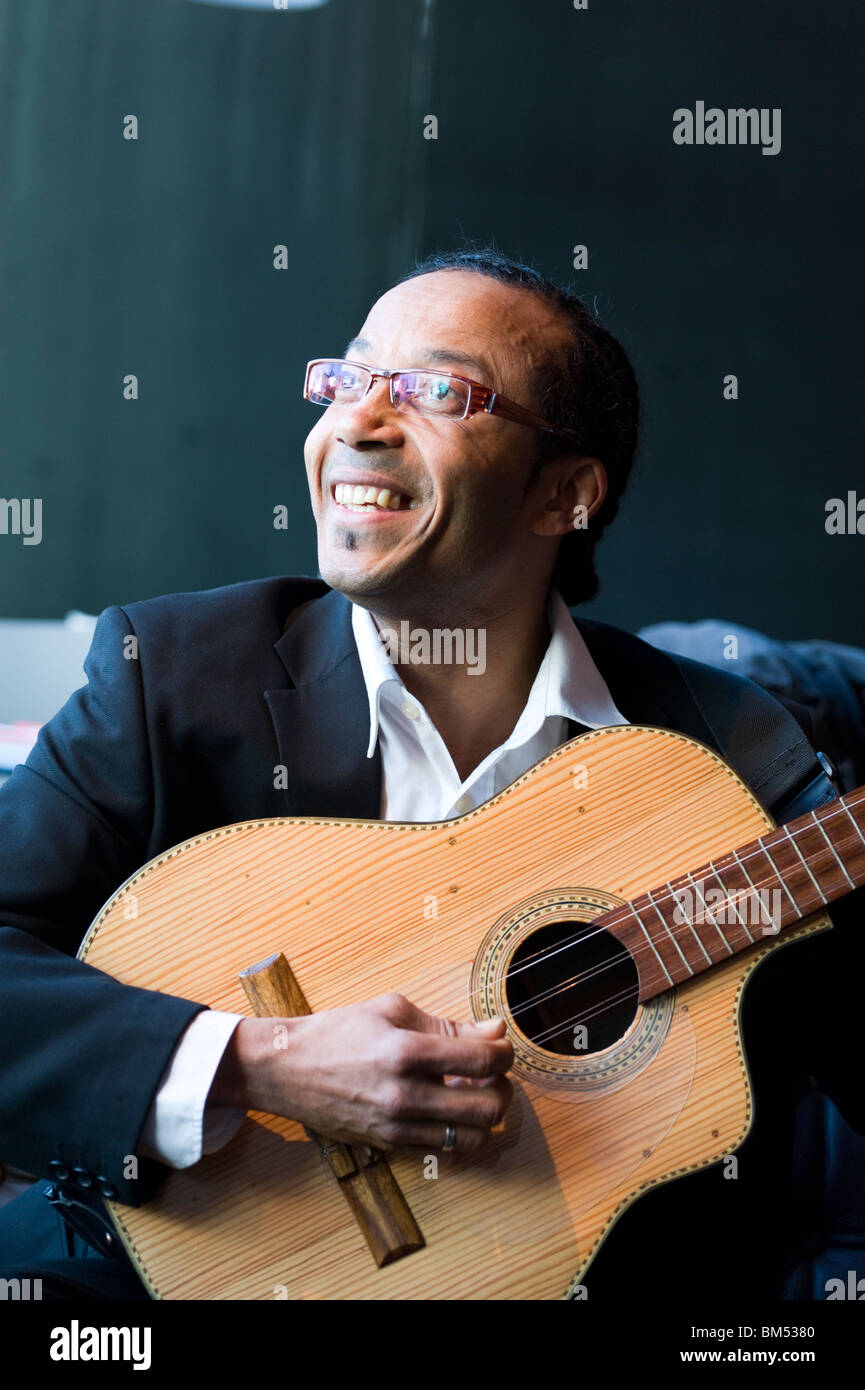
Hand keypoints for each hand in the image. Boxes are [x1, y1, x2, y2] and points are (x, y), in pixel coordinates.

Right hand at [212, 992, 513, 1154]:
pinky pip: (445, 1149)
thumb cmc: (339, 1031)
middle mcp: (404, 1094)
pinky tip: (450, 1110)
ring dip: (485, 1116)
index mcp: (406, 1051)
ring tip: (473, 1094)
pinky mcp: (389, 1144)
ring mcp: (396, 1125)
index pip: (483, 1060)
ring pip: (472, 1138)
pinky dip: (459, 1133)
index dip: (505, 1052)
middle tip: (493, 1074)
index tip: (499, 1045)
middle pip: (488, 1107)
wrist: (287, 1069)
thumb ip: (448, 1025)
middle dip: (504, 1088)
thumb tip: (495, 1031)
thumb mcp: (392, 1011)